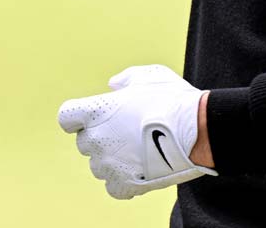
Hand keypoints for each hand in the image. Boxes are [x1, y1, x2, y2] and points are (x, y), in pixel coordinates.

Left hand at [57, 65, 216, 200]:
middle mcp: (96, 139)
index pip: (66, 118)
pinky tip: (140, 171)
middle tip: (128, 132)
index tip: (94, 117)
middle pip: (84, 143)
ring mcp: (109, 164)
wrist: (199, 130)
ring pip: (98, 166)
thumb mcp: (148, 76)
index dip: (79, 118)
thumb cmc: (173, 99)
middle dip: (101, 138)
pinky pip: (113, 188)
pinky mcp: (125, 184)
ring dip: (112, 161)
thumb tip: (111, 86)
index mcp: (95, 111)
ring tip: (139, 151)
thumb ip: (125, 79)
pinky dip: (123, 183)